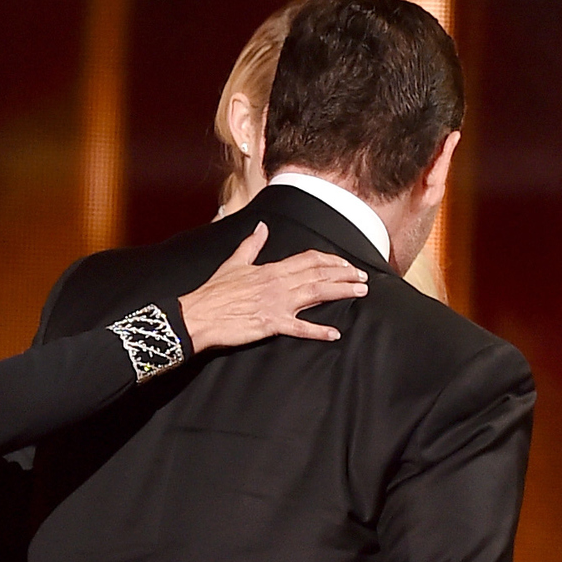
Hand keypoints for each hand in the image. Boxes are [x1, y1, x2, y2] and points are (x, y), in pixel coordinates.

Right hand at [177, 222, 366, 352]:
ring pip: (316, 293)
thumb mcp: (233, 263)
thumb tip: (261, 228)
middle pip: (319, 274)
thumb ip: (251, 245)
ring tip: (360, 292)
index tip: (345, 264)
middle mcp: (278, 283)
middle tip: (363, 278)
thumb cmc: (213, 292)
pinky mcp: (271, 324)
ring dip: (340, 292)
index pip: (308, 260)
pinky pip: (299, 328)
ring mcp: (276, 304)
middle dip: (344, 274)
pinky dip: (317, 331)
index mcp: (271, 269)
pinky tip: (334, 334)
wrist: (199, 314)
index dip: (330, 260)